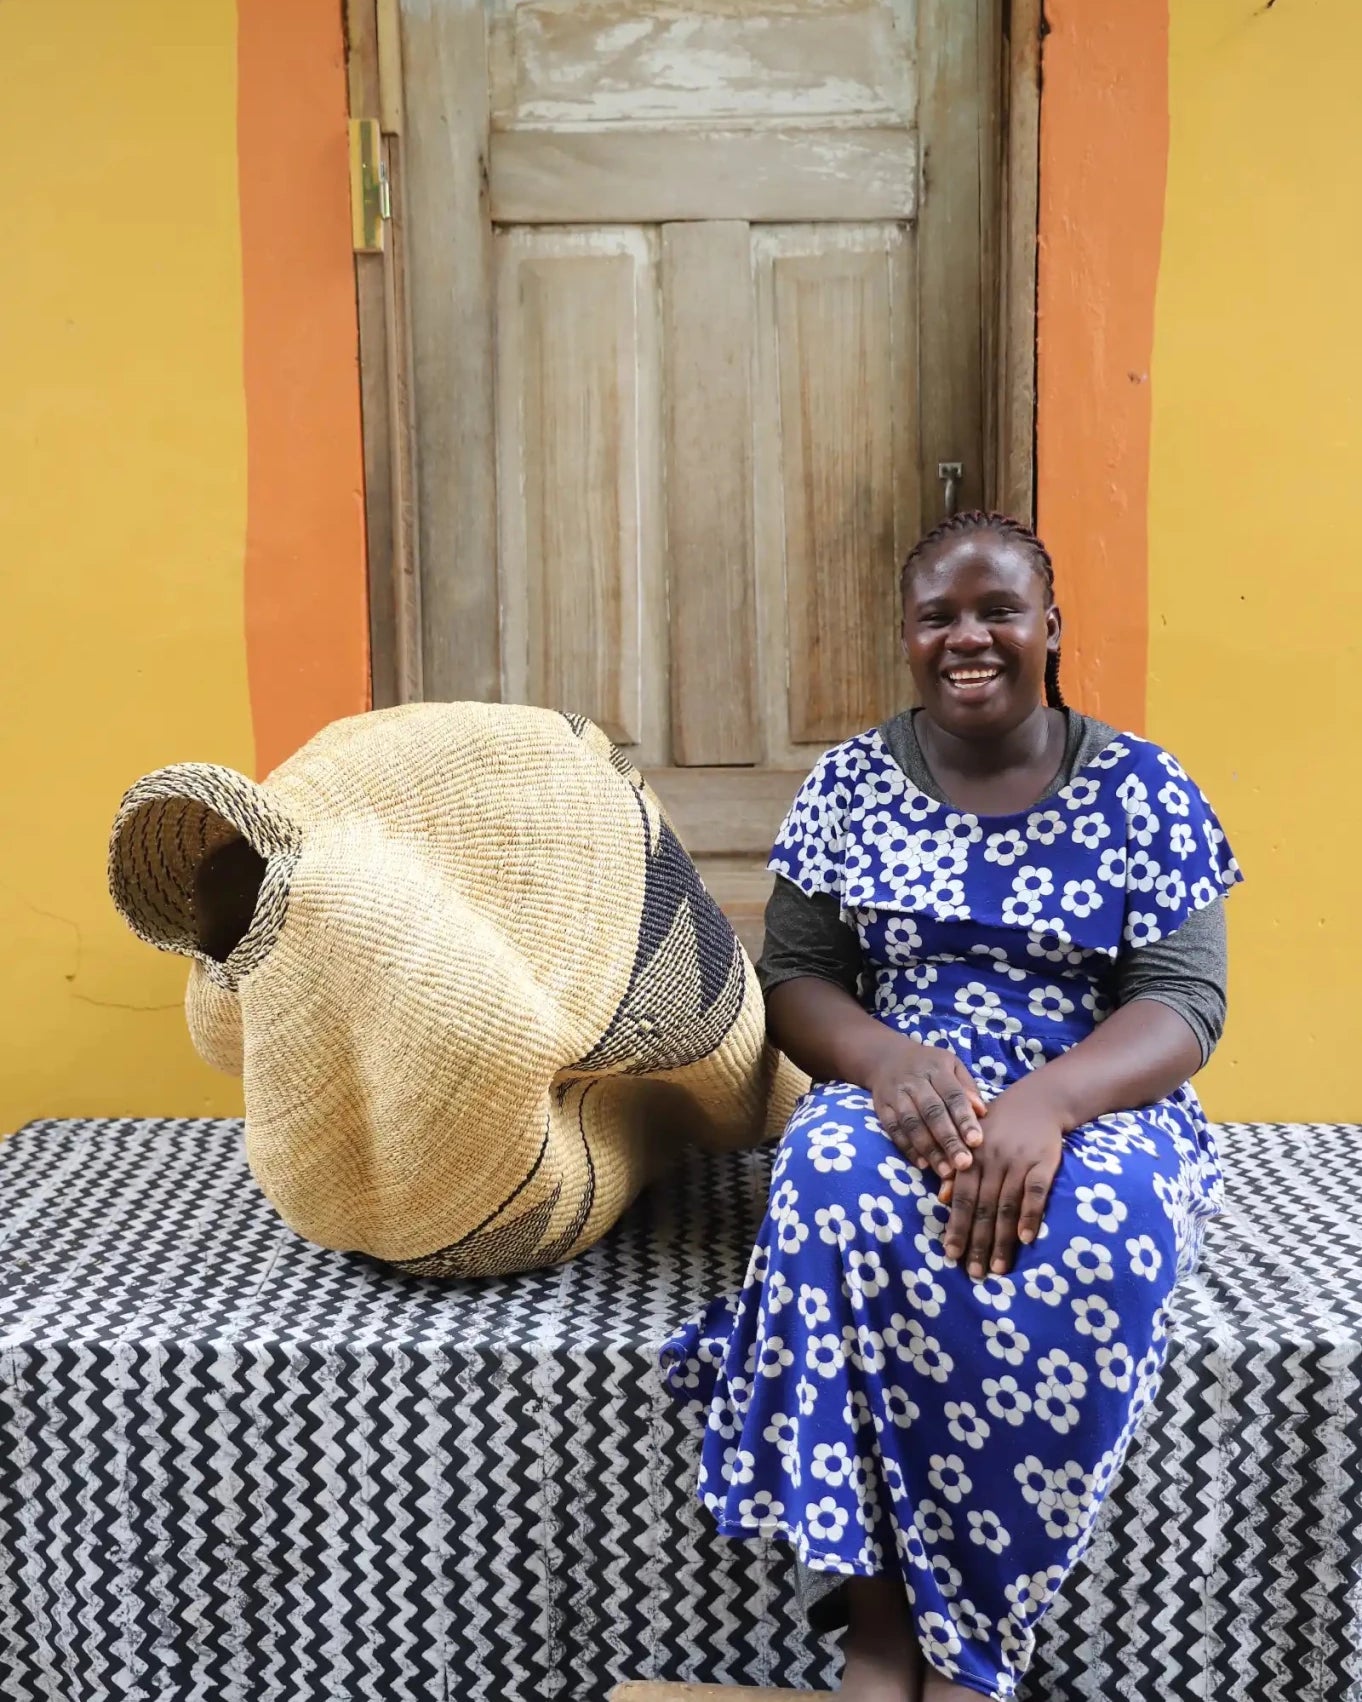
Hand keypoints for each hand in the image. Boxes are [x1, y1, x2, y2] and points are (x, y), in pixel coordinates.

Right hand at [866, 1037, 985, 1182]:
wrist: (886, 1057)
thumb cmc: (929, 1066)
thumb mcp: (952, 1065)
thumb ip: (967, 1088)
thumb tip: (982, 1112)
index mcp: (936, 1069)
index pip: (952, 1095)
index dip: (964, 1118)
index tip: (976, 1141)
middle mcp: (914, 1081)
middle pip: (932, 1113)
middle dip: (949, 1140)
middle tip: (964, 1164)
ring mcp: (895, 1095)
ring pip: (912, 1124)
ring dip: (929, 1150)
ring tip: (946, 1172)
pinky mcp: (882, 1108)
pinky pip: (894, 1130)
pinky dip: (908, 1149)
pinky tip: (923, 1165)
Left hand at [940, 1082, 1062, 1278]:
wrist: (1038, 1100)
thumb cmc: (999, 1124)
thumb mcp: (972, 1140)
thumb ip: (957, 1170)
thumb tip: (942, 1199)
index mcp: (971, 1157)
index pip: (962, 1199)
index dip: (956, 1227)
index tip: (951, 1255)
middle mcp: (992, 1161)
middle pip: (983, 1208)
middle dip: (977, 1243)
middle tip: (974, 1274)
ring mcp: (1018, 1162)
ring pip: (1007, 1206)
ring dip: (1002, 1240)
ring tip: (997, 1268)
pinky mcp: (1043, 1163)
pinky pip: (1035, 1193)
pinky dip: (1030, 1216)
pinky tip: (1025, 1239)